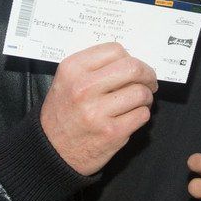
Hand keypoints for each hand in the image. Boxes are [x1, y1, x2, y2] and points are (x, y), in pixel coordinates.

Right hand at [40, 42, 156, 175]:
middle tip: (149, 82)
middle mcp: (84, 88)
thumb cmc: (63, 113)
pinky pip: (142, 114)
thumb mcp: (67, 80)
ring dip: (146, 97)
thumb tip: (130, 62)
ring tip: (138, 102)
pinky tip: (132, 116)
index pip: (115, 50)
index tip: (134, 67)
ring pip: (141, 93)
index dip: (130, 58)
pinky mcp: (111, 133)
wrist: (51, 151)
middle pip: (133, 68)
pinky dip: (142, 114)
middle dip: (147, 74)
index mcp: (73, 69)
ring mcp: (98, 112)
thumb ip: (94, 67)